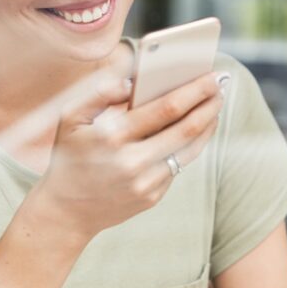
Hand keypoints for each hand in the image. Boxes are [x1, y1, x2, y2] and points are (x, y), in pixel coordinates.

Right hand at [33, 69, 227, 237]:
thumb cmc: (68, 156)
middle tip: (222, 87)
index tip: (211, 76)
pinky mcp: (151, 197)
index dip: (194, 91)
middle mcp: (132, 162)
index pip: (166, 109)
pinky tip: (195, 131)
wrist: (64, 212)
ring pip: (188, 150)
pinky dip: (188, 146)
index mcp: (112, 136)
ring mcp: (145, 183)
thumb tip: (132, 81)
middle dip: (208, 105)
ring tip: (215, 107)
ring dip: (207, 126)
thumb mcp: (70, 117)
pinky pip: (176, 166)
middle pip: (186, 129)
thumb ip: (99, 92)